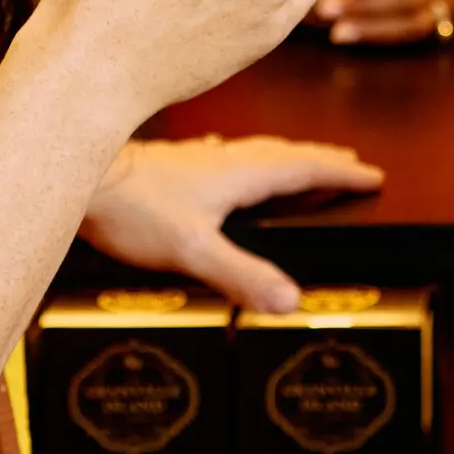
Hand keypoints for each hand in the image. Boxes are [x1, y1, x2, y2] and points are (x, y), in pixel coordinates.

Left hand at [81, 134, 381, 312]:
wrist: (80, 178)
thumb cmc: (131, 209)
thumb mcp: (192, 250)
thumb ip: (242, 275)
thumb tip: (292, 302)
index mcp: (239, 175)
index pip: (303, 170)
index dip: (340, 174)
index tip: (373, 175)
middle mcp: (223, 159)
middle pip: (284, 154)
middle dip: (320, 160)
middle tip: (350, 163)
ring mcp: (196, 158)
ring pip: (253, 152)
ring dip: (285, 155)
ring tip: (300, 159)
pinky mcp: (172, 164)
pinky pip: (221, 155)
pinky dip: (240, 158)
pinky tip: (223, 158)